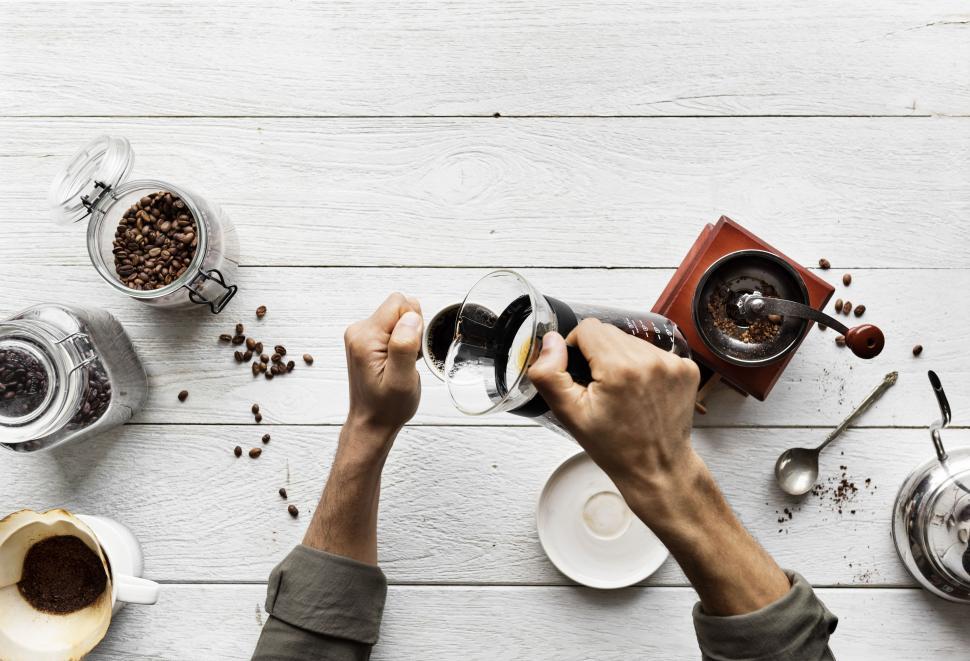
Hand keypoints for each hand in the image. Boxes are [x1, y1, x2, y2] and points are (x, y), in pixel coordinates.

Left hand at [343, 293, 423, 451]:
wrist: (371, 422)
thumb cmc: (386, 406)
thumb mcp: (401, 381)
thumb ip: (404, 346)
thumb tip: (411, 317)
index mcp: (365, 337)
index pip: (399, 303)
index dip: (414, 324)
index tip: (410, 351)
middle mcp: (359, 330)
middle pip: (400, 306)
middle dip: (413, 329)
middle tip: (407, 359)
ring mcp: (362, 334)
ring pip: (399, 316)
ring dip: (409, 336)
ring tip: (403, 362)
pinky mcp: (367, 339)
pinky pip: (394, 326)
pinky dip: (403, 341)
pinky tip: (398, 361)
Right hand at [529, 319, 790, 615]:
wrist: (657, 468)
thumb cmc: (615, 447)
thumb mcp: (570, 415)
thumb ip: (549, 375)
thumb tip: (551, 342)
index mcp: (620, 368)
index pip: (589, 328)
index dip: (577, 348)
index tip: (582, 375)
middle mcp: (651, 359)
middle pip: (610, 333)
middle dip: (599, 355)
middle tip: (601, 388)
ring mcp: (673, 363)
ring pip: (632, 341)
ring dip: (621, 359)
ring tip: (623, 392)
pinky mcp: (687, 368)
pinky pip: (653, 351)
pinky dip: (643, 366)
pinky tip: (641, 392)